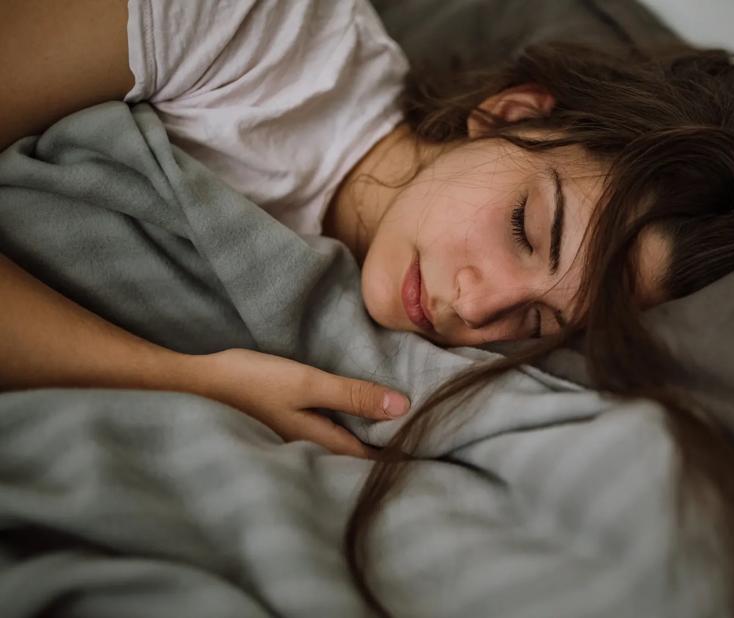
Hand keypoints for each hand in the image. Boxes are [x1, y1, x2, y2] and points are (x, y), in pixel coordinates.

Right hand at [187, 348, 409, 457]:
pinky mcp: (280, 429)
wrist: (188, 385)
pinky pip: (320, 435)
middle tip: (421, 446)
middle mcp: (307, 450)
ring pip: (336, 448)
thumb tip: (402, 408)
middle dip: (383, 454)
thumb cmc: (248, 383)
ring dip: (362, 442)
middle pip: (354, 458)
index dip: (398, 456)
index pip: (369, 459)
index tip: (430, 452)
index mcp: (318, 443)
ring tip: (393, 434)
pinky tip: (347, 421)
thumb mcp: (305, 383)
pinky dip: (340, 430)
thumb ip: (352, 395)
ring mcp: (291, 442)